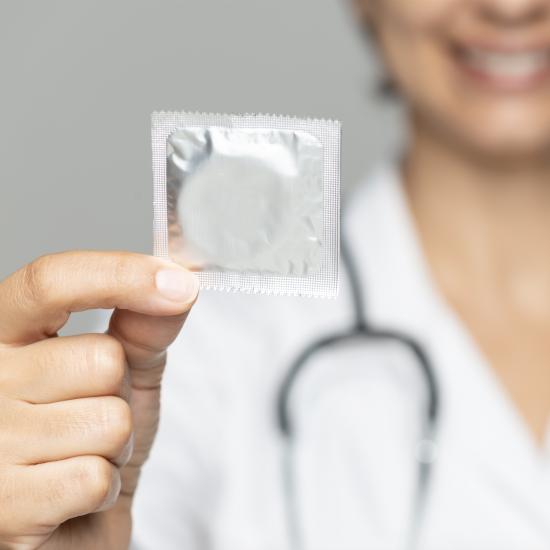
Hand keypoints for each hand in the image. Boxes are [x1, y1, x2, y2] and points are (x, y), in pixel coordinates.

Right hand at [0, 251, 198, 549]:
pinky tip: (73, 494)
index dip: (120, 274)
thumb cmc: (91, 439)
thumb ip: (143, 327)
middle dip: (120, 393)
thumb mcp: (124, 373)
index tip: (178, 284)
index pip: (52, 281)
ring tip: (81, 453)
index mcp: (6, 332)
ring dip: (114, 444)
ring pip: (107, 420)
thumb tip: (177, 282)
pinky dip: (102, 488)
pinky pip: (93, 477)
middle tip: (93, 415)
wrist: (73, 521)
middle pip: (101, 359)